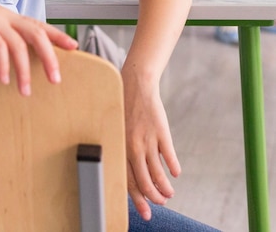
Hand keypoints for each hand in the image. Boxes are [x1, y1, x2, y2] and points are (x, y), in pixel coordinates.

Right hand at [0, 0, 77, 94]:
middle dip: (50, 57)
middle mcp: (5, 16)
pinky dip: (3, 65)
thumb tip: (4, 48)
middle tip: (56, 80)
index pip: (38, 24)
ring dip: (25, 70)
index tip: (74, 46)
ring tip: (25, 91)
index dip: (57, 35)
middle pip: (37, 34)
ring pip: (20, 44)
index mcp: (7, 15)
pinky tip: (3, 80)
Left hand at [121, 69, 180, 220]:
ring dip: (165, 187)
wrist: (135, 84)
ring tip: (169, 194)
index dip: (137, 198)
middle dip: (152, 198)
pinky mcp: (161, 131)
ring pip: (157, 172)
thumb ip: (128, 152)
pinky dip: (173, 167)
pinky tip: (175, 174)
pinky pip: (169, 155)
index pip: (128, 180)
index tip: (145, 211)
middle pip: (142, 181)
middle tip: (161, 205)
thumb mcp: (121, 131)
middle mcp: (132, 145)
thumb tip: (137, 176)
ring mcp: (147, 139)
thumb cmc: (126, 110)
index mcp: (120, 147)